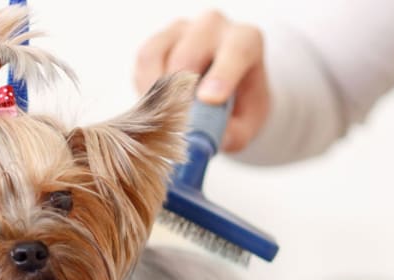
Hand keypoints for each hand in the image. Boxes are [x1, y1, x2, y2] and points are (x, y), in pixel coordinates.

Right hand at [133, 11, 270, 151]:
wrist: (225, 91)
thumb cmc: (240, 103)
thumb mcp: (248, 123)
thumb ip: (237, 133)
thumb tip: (215, 139)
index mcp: (246, 40)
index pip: (237, 49)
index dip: (223, 74)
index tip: (209, 100)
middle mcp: (215, 26)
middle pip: (191, 53)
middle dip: (180, 90)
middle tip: (176, 122)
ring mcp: (183, 28)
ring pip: (161, 55)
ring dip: (158, 92)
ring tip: (165, 119)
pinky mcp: (159, 38)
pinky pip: (145, 59)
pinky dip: (145, 87)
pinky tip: (155, 104)